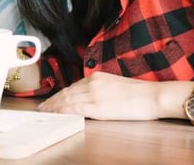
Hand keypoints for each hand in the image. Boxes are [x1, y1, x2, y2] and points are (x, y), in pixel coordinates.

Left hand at [37, 72, 160, 120]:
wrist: (152, 96)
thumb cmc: (139, 94)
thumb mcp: (115, 86)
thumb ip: (101, 89)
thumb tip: (91, 98)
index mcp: (97, 77)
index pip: (73, 86)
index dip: (60, 94)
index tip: (52, 100)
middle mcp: (92, 83)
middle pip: (66, 92)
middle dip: (53, 101)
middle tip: (41, 108)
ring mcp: (93, 94)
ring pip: (67, 100)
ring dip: (54, 107)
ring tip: (44, 112)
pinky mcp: (97, 106)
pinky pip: (74, 109)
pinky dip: (62, 112)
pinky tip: (56, 115)